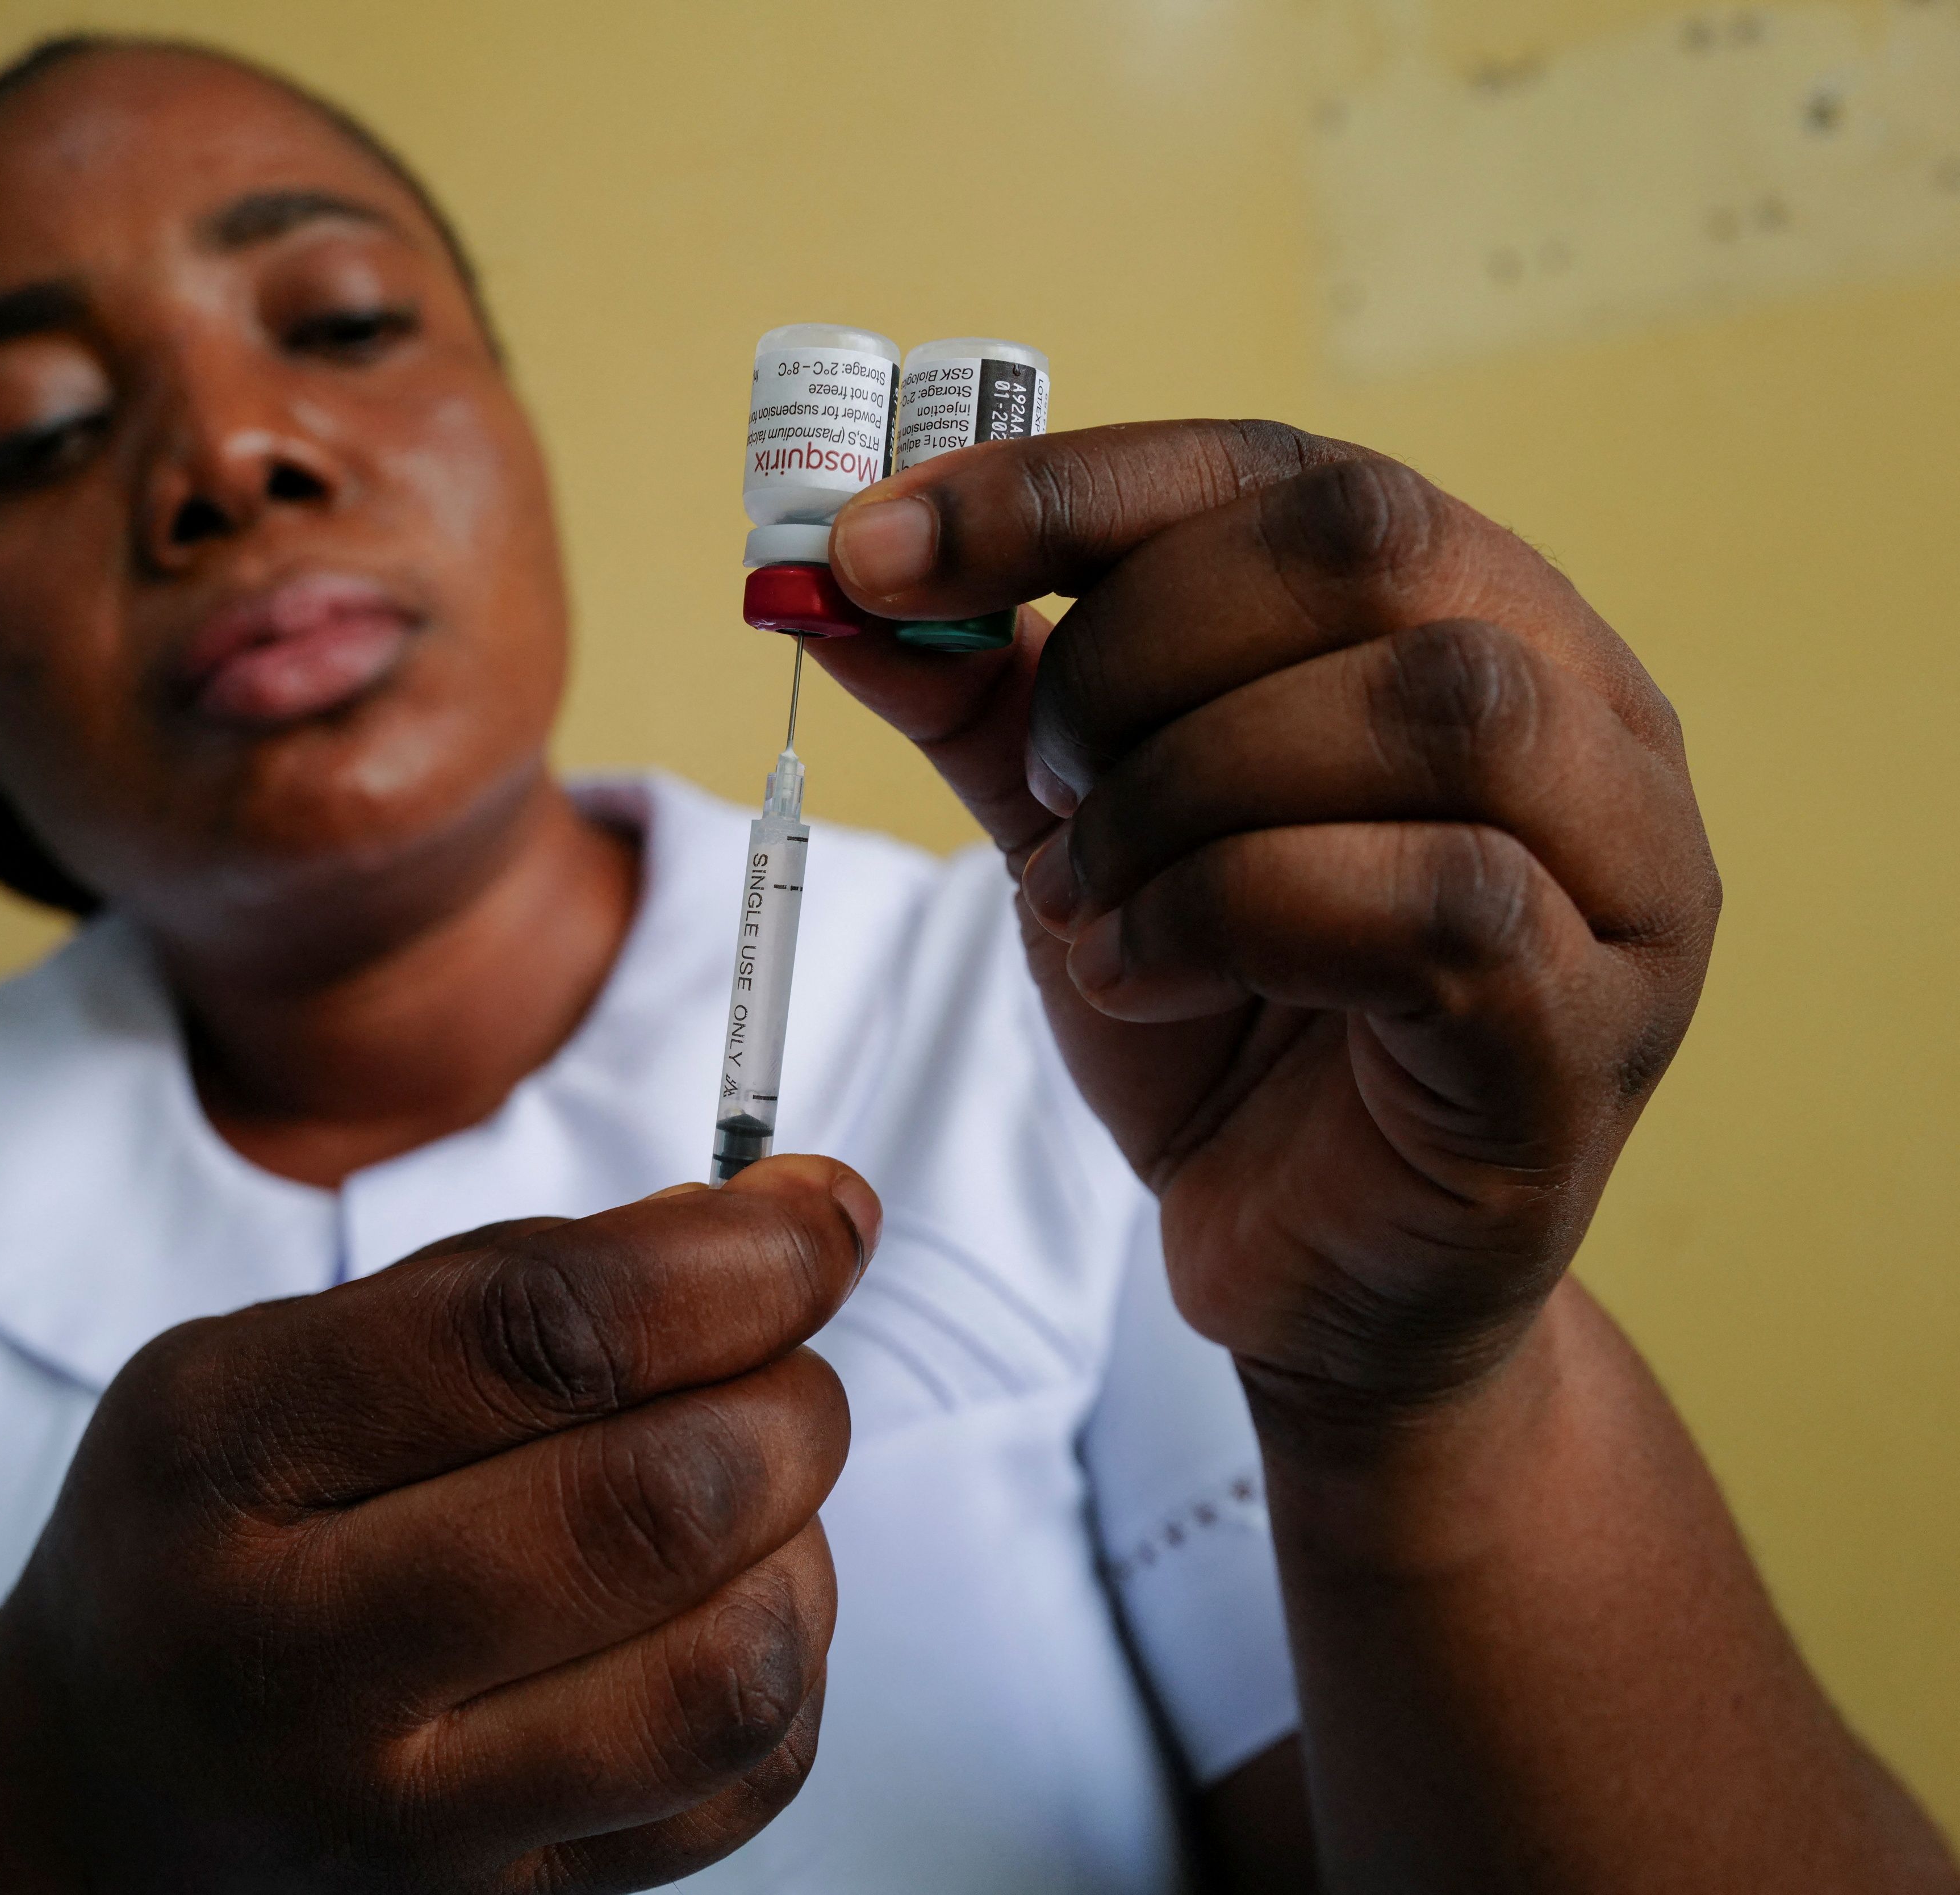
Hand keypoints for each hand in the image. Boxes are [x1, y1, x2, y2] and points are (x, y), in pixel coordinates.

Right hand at [1, 1156, 877, 1893]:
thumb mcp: (273, 1358)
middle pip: (656, 1504)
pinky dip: (786, 1668)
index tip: (819, 1215)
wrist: (101, 1793)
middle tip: (782, 1367)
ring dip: (801, 1545)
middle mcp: (297, 1651)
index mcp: (226, 1452)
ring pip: (732, 1669)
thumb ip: (505, 1284)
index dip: (731, 1262)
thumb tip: (773, 1226)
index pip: (540, 1335)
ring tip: (751, 1497)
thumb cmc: (214, 1530)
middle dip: (787, 1402)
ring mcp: (403, 1817)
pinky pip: (741, 1785)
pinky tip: (724, 1608)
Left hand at [811, 423, 1718, 1430]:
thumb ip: (986, 699)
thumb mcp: (1084, 829)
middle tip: (1043, 783)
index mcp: (1470, 619)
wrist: (1316, 1272)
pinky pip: (1441, 905)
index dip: (1061, 486)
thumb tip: (825, 574)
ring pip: (1427, 710)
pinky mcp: (1591, 1030)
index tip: (866, 548)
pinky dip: (1235, 916)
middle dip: (1136, 650)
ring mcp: (1624, 871)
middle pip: (1368, 546)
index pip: (1277, 468)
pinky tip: (1141, 976)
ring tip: (1090, 901)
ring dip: (1187, 793)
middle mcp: (1585, 712)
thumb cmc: (1228, 1024)